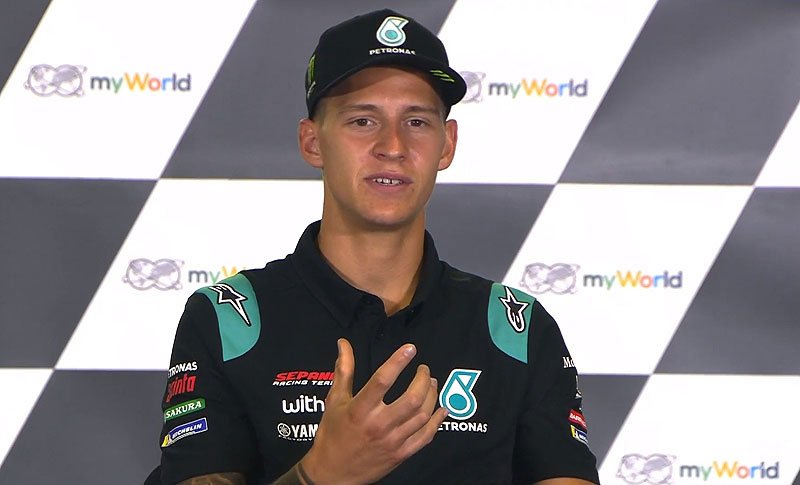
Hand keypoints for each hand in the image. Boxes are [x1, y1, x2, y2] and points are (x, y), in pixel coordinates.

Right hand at [299, 338, 446, 483]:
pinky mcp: (401, 454)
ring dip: (432, 395)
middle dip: (423, 379)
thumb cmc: (332, 435)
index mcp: (360, 410)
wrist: (333, 474)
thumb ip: (343, 370)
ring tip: (431, 382)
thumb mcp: (334, 400)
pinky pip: (426, 436)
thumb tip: (344, 344)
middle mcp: (378, 425)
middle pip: (412, 398)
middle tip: (424, 369)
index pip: (383, 380)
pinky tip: (441, 409)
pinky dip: (437, 421)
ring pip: (422, 415)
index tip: (410, 348)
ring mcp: (392, 441)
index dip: (398, 361)